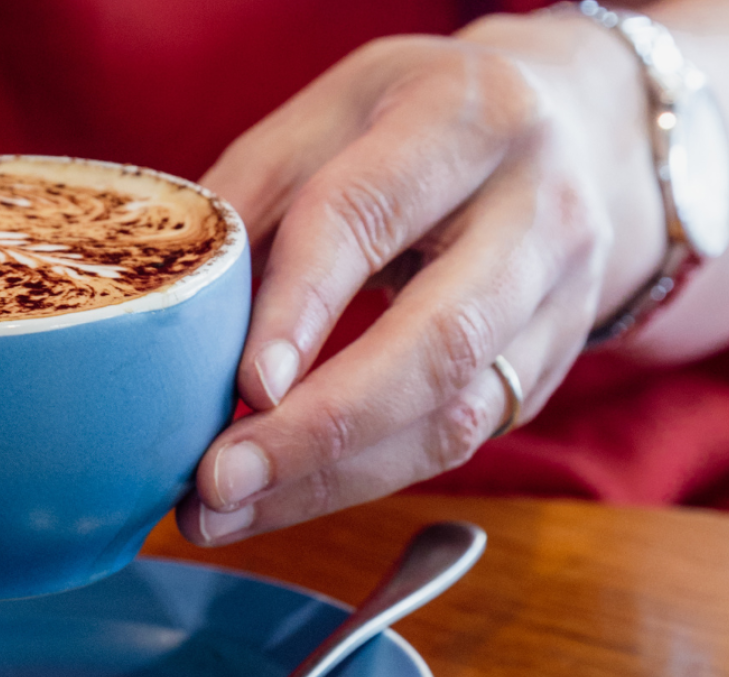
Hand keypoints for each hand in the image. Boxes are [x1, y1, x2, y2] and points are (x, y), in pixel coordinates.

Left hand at [176, 12, 666, 543]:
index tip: (240, 390)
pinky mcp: (552, 362)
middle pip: (439, 342)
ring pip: (455, 417)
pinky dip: (364, 478)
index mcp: (468, 114)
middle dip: (319, 430)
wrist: (562, 129)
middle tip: (218, 482)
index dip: (299, 309)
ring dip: (331, 481)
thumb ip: (246, 202)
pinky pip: (461, 440)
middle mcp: (537, 207)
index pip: (368, 217)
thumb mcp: (321, 120)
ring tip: (227, 511)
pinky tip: (288, 494)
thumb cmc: (412, 120)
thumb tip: (166, 314)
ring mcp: (562, 294)